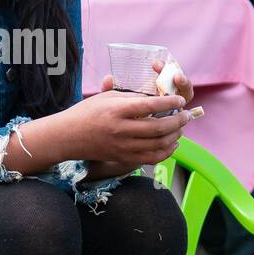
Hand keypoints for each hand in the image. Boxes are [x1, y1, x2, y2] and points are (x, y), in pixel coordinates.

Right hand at [61, 81, 192, 166]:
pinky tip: (172, 143)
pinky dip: (166, 151)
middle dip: (177, 121)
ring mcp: (122, 146)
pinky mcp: (123, 158)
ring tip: (180, 128)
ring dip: (175, 136)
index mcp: (117, 110)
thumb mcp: (107, 97)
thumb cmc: (87, 112)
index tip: (179, 99)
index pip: (149, 106)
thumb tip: (156, 96)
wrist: (68, 136)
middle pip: (158, 128)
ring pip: (158, 144)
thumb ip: (131, 96)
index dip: (169, 102)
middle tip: (185, 115)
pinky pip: (152, 158)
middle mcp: (121, 129)